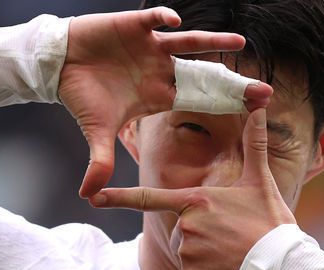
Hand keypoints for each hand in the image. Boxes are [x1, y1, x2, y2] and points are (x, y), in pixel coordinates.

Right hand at [58, 7, 272, 196]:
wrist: (61, 65)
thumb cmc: (83, 96)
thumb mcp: (97, 131)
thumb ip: (99, 161)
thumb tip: (87, 195)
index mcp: (159, 95)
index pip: (198, 101)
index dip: (223, 107)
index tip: (250, 113)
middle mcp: (161, 71)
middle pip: (203, 75)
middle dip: (231, 82)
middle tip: (262, 89)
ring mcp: (151, 48)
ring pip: (188, 44)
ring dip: (212, 43)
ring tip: (239, 43)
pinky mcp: (135, 27)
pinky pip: (154, 20)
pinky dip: (163, 19)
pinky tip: (175, 23)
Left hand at [88, 109, 295, 269]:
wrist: (280, 267)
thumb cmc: (269, 223)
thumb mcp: (260, 182)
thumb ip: (254, 144)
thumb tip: (259, 107)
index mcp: (195, 200)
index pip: (149, 198)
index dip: (119, 198)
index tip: (93, 197)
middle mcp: (185, 225)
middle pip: (181, 228)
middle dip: (201, 233)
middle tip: (231, 236)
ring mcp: (186, 251)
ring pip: (186, 250)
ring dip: (205, 253)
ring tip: (232, 252)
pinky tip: (227, 269)